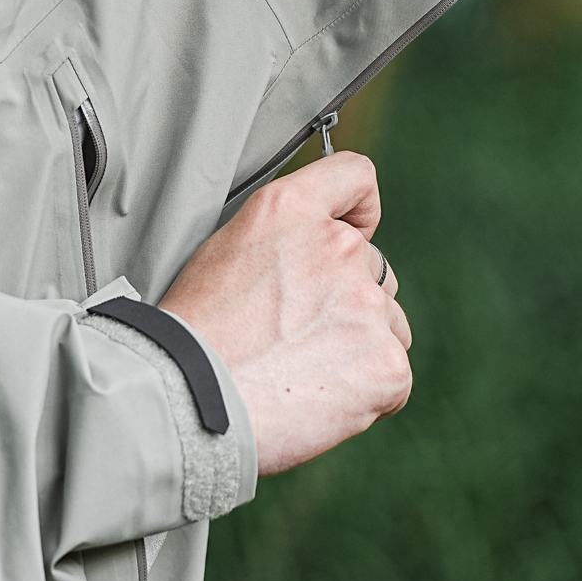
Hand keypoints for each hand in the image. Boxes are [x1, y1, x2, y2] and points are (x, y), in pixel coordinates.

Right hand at [160, 152, 411, 475]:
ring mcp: (367, 305)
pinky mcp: (386, 363)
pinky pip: (393, 378)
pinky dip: (366, 396)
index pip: (354, 177)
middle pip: (373, 269)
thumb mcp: (223, 251)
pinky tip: (318, 403)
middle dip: (346, 301)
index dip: (360, 209)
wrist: (188, 401)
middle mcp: (338, 247)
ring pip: (388, 325)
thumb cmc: (192, 337)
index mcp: (291, 210)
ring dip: (359, 347)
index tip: (357, 230)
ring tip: (301, 374)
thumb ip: (281, 239)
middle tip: (296, 338)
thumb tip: (309, 263)